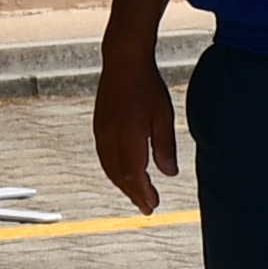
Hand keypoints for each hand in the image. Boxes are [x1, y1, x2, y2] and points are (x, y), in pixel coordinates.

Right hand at [91, 52, 180, 214]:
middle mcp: (110, 138)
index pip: (134, 175)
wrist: (123, 61)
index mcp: (128, 137)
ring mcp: (102, 133)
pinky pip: (104, 157)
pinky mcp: (99, 127)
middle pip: (120, 176)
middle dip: (133, 194)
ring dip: (123, 185)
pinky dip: (114, 171)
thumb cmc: (147, 86)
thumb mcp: (163, 116)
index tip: (152, 205)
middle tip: (146, 207)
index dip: (143, 193)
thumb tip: (169, 174)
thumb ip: (165, 147)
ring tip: (136, 195)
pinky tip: (123, 173)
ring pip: (110, 168)